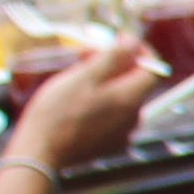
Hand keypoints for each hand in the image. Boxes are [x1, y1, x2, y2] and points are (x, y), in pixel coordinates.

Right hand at [14, 38, 165, 170]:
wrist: (40, 152)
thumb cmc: (58, 112)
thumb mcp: (84, 77)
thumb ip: (113, 58)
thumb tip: (133, 42)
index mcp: (131, 99)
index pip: (154, 69)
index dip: (140, 51)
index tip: (119, 41)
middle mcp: (133, 118)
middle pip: (135, 82)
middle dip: (116, 64)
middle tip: (86, 55)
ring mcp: (122, 133)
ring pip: (121, 98)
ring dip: (105, 82)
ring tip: (76, 76)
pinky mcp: (109, 143)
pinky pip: (112, 115)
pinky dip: (100, 101)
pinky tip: (77, 100)